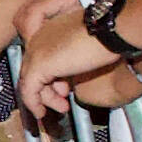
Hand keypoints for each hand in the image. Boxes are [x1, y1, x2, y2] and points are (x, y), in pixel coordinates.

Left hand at [7, 0, 123, 112]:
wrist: (112, 29)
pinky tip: (40, 112)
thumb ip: (73, 60)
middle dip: (47, 89)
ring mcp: (36, 49)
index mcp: (50, 28)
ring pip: (30, 79)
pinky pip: (28, 89)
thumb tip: (70, 77)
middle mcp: (39, 37)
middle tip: (62, 100)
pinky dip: (33, 102)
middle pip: (33, 68)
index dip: (51, 75)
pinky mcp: (39, 63)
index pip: (41, 56)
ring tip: (60, 108)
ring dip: (44, 98)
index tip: (65, 86)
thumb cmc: (108, 34)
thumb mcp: (86, 48)